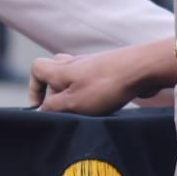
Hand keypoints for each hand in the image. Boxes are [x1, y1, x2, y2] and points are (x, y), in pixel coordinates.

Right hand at [28, 51, 144, 115]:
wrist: (142, 69)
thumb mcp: (73, 103)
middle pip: (55, 74)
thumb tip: (39, 111)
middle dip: (56, 94)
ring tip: (87, 112)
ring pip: (74, 79)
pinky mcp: (109, 70)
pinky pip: (92, 81)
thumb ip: (53, 108)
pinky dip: (92, 94)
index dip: (34, 88)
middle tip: (66, 112)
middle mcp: (74, 63)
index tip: (41, 108)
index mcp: (61, 69)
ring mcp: (93, 65)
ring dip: (75, 96)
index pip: (36, 68)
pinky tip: (104, 106)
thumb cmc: (105, 86)